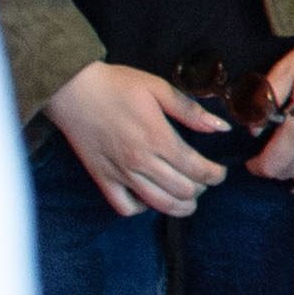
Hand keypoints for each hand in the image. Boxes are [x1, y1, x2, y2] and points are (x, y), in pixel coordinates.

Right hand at [46, 62, 237, 218]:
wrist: (72, 90)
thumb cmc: (117, 85)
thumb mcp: (159, 88)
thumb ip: (191, 111)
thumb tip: (221, 128)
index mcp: (158, 138)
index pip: (198, 170)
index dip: (216, 175)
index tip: (220, 172)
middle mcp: (141, 161)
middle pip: (182, 190)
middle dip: (200, 189)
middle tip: (203, 181)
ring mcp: (119, 173)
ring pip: (158, 204)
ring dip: (179, 206)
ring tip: (188, 200)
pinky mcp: (101, 178)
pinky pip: (124, 207)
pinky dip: (141, 209)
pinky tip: (150, 198)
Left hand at [244, 38, 293, 195]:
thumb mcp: (286, 71)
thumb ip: (264, 100)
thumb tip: (253, 129)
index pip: (272, 165)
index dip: (257, 166)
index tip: (251, 160)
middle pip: (288, 174)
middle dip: (272, 169)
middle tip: (268, 155)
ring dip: (293, 176)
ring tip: (287, 163)